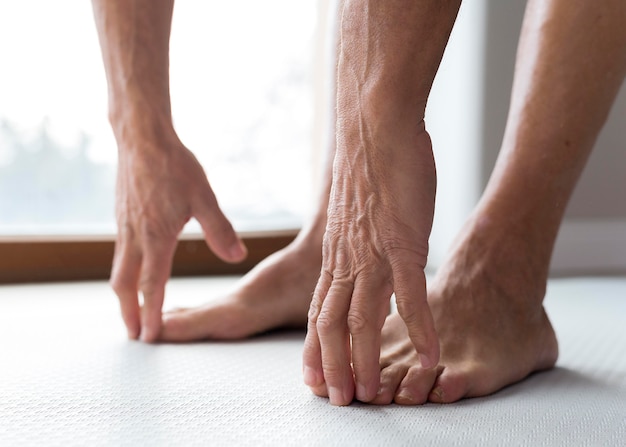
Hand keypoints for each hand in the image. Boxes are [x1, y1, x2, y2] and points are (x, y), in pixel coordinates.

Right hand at [110, 129, 246, 341]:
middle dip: (129, 313)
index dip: (152, 313)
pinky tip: (134, 272)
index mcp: (156, 236)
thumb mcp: (204, 197)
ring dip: (125, 295)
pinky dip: (124, 273)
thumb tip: (238, 256)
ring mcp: (124, 226)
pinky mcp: (121, 216)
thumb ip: (220, 230)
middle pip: (126, 285)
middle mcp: (134, 236)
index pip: (153, 285)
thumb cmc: (175, 165)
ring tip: (131, 311)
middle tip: (134, 336)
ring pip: (119, 270)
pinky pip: (119, 253)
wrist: (142, 137)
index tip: (151, 336)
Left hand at [303, 128, 439, 404]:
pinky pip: (409, 295)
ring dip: (366, 360)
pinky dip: (419, 329)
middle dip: (333, 366)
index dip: (314, 349)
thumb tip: (363, 262)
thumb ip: (358, 245)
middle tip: (339, 401)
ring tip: (374, 394)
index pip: (317, 312)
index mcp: (336, 256)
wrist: (374, 127)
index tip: (313, 378)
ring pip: (362, 318)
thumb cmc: (370, 168)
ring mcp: (374, 254)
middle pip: (332, 325)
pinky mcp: (403, 242)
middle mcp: (348, 261)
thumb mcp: (357, 216)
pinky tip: (429, 355)